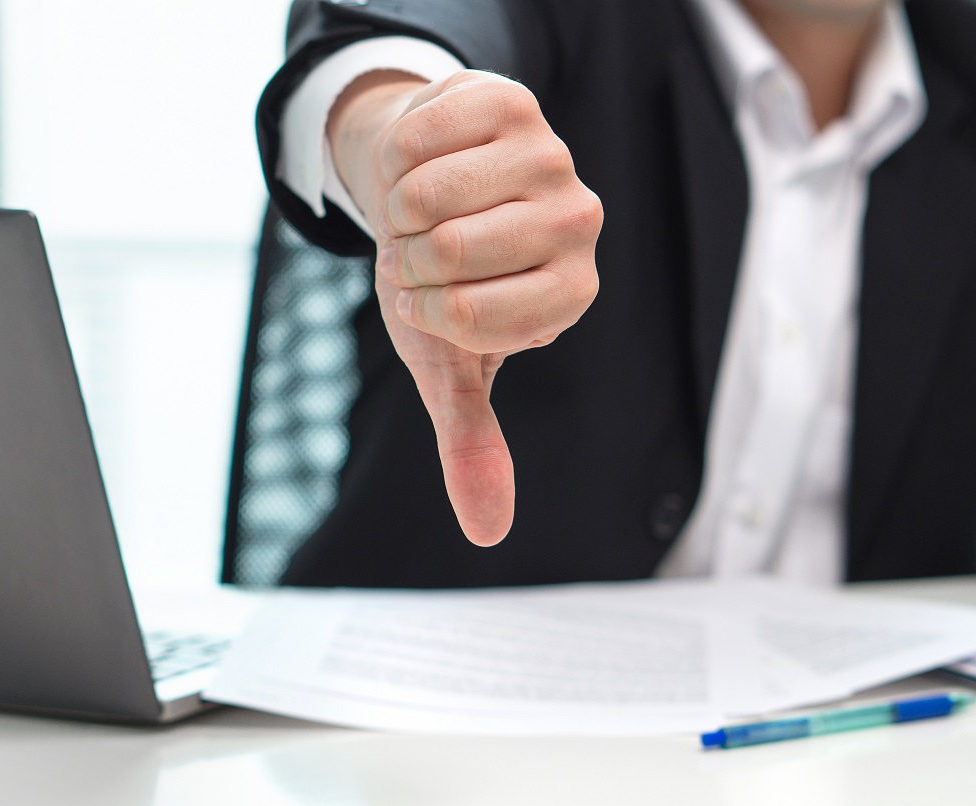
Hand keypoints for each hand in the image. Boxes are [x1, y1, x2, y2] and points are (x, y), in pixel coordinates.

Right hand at [328, 70, 602, 545]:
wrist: (423, 185)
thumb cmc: (439, 283)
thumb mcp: (450, 365)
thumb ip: (473, 443)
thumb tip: (488, 532)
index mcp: (569, 297)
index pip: (469, 317)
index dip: (424, 309)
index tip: (436, 300)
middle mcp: (579, 225)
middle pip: (450, 252)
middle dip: (409, 257)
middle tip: (428, 249)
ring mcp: (552, 157)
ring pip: (430, 193)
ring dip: (398, 205)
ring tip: (424, 208)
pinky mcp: (514, 103)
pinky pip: (421, 135)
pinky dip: (396, 153)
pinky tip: (424, 161)